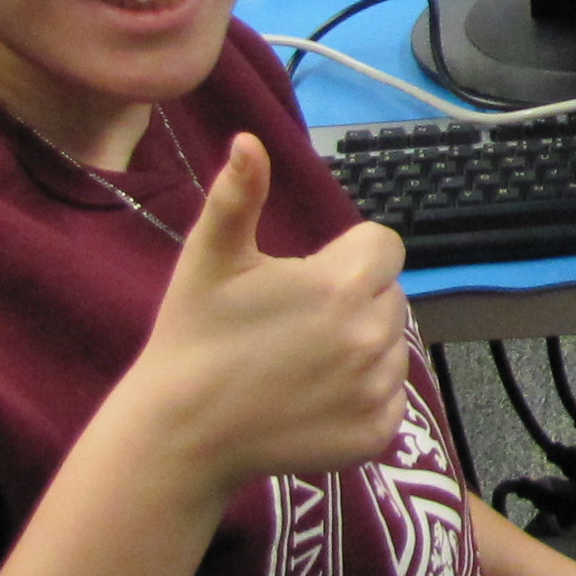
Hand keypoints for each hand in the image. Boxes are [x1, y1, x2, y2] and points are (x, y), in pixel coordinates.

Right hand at [127, 137, 411, 493]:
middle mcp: (371, 337)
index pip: (384, 246)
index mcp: (341, 285)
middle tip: (298, 323)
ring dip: (362, 347)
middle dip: (355, 300)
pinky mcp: (376, 435)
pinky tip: (314, 399)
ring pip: (394, 348)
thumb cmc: (194, 337)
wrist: (181, 434)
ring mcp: (376, 390)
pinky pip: (391, 400)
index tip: (309, 277)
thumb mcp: (210, 258)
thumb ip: (238, 196)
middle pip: (390, 296)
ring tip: (302, 363)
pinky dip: (363, 398)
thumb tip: (249, 140)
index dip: (349, 255)